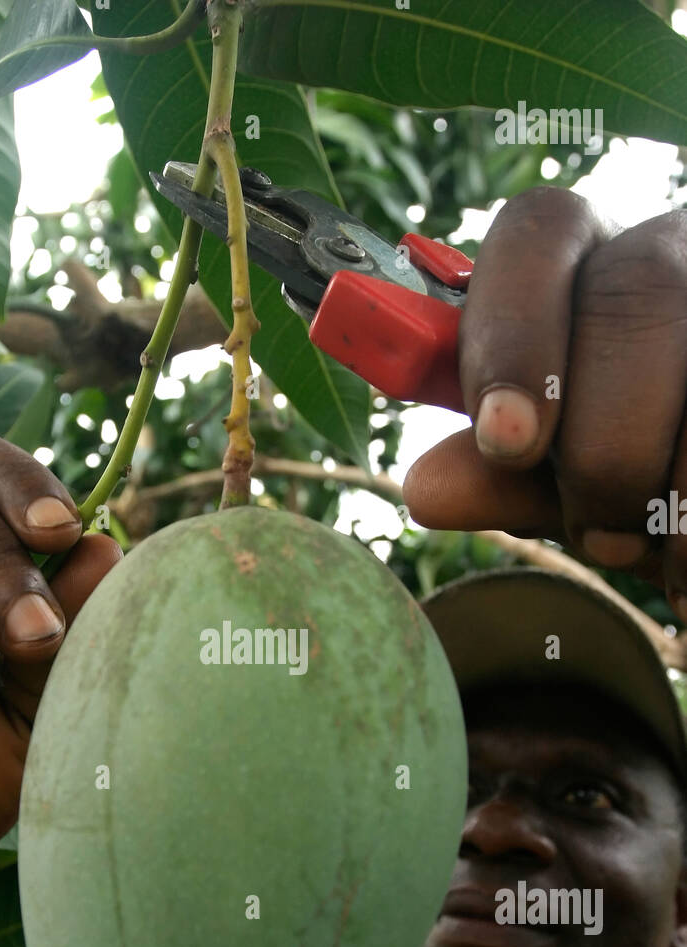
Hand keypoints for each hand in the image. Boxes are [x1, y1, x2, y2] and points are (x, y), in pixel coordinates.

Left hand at [402, 187, 686, 607]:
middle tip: (600, 537)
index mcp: (592, 257)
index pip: (538, 234)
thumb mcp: (573, 477)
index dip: (515, 335)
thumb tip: (428, 488)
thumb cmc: (644, 470)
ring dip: (682, 495)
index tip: (508, 444)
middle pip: (635, 295)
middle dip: (607, 443)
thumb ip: (508, 481)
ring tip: (674, 569)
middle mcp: (682, 244)